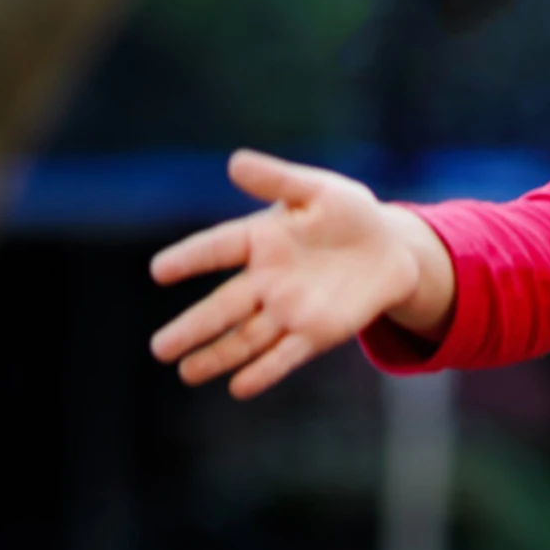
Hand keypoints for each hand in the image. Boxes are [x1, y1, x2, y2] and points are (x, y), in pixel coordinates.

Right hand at [149, 149, 419, 399]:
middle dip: (193, 327)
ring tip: (185, 372)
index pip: (219, 248)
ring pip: (246, 338)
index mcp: (262, 239)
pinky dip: (264, 372)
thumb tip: (234, 162)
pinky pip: (285, 355)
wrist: (391, 249)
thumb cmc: (350, 214)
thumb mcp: (320, 190)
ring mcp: (288, 310)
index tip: (159, 270)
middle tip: (159, 347)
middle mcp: (267, 280)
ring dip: (217, 356)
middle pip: (223, 306)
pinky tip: (240, 387)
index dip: (190, 258)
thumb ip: (279, 180)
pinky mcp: (315, 334)